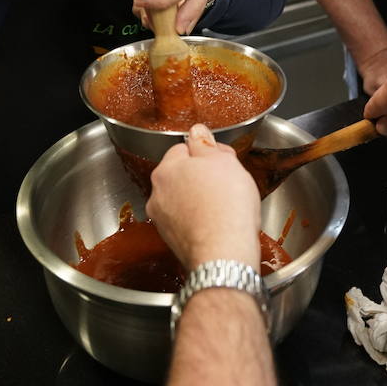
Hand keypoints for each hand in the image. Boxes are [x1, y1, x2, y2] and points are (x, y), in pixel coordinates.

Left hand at [148, 124, 260, 270]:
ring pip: (183, 198)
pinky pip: (186, 220)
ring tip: (225, 206)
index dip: (207, 153)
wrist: (224, 254)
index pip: (184, 149)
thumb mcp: (222, 161)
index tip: (224, 161)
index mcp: (166, 169)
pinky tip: (218, 223)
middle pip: (182, 174)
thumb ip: (205, 143)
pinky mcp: (171, 240)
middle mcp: (157, 193)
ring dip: (199, 198)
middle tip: (229, 182)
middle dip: (202, 175)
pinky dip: (199, 219)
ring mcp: (162, 220)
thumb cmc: (226, 205)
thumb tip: (197, 131)